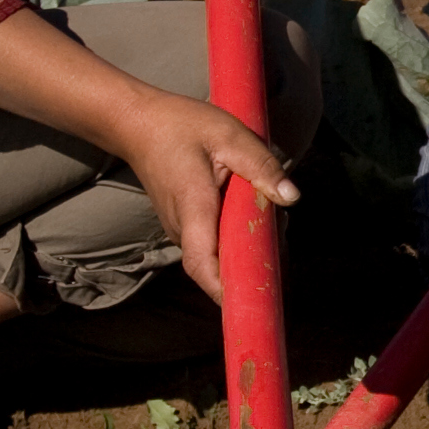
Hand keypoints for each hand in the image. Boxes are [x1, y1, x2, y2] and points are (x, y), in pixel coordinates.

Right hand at [123, 85, 298, 301]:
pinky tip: (253, 215)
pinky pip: (212, 243)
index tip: (252, 303)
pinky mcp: (184, 225)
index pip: (203, 264)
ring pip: (217, 256)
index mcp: (193, 207)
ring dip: (246, 249)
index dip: (225, 290)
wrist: (137, 124)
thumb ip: (261, 166)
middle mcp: (182, 227)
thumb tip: (292, 198)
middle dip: (253, 266)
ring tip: (271, 224)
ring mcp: (180, 230)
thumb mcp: (229, 136)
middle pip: (218, 267)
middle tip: (282, 244)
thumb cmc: (182, 125)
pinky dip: (235, 238)